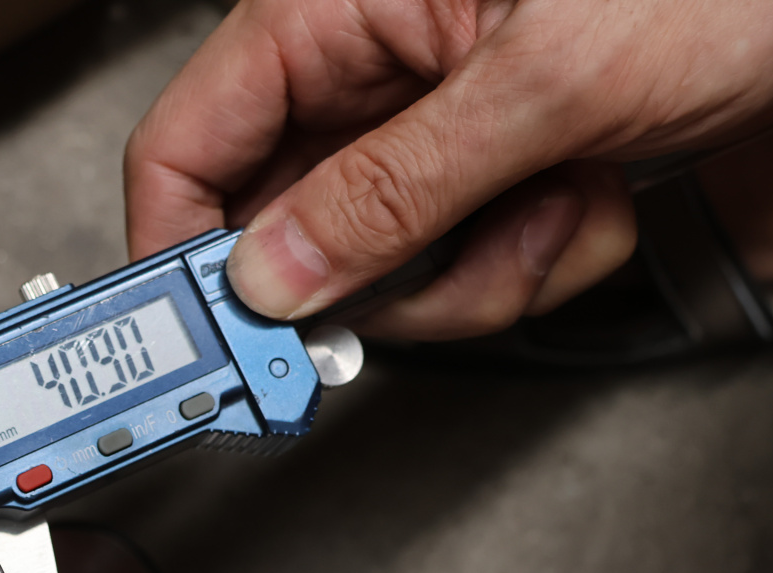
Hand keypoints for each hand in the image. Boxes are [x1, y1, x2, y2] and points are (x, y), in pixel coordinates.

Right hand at [125, 0, 772, 338]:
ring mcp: (434, 134)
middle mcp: (372, 74)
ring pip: (386, 270)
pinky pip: (468, 270)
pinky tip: (593, 193)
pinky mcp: (492, 179)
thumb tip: (274, 275)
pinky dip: (539, 258)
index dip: (180, 250)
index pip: (187, 146)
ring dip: (480, 268)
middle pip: (287, 228)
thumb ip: (391, 189)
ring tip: (560, 197)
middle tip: (407, 295)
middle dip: (371, 278)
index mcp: (336, 11)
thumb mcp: (542, 79)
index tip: (206, 340)